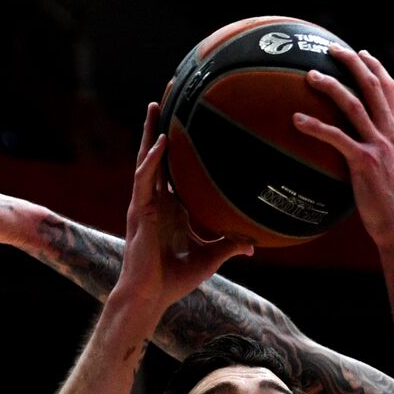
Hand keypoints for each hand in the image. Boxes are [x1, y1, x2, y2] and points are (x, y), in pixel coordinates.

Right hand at [112, 104, 254, 308]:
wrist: (152, 295)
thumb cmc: (177, 278)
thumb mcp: (211, 257)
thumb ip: (230, 245)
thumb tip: (254, 243)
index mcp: (171, 206)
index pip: (174, 169)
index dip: (178, 147)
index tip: (189, 123)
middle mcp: (157, 199)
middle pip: (157, 156)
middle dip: (160, 127)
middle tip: (167, 98)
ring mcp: (146, 203)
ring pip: (147, 159)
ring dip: (151, 132)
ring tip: (156, 105)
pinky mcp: (140, 210)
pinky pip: (146, 179)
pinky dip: (154, 160)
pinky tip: (163, 142)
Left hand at [293, 47, 393, 247]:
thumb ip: (384, 149)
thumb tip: (363, 143)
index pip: (391, 89)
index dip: (376, 67)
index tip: (361, 53)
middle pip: (373, 86)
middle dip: (351, 62)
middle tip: (330, 50)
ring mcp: (380, 146)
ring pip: (353, 104)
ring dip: (331, 86)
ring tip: (310, 75)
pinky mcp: (365, 162)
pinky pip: (336, 137)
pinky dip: (315, 125)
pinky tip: (297, 120)